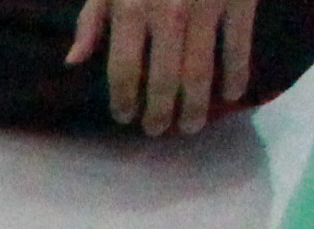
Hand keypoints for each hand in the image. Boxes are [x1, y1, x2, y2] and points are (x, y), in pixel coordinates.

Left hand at [69, 0, 257, 128]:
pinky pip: (238, 46)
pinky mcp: (240, 1)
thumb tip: (73, 62)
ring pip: (200, 72)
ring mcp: (207, 8)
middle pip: (163, 80)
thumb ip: (91, 21)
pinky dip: (237, 74)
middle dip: (160, 112)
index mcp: (130, 11)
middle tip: (159, 130)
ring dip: (195, 106)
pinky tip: (232, 93)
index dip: (123, 101)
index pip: (123, 71)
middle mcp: (168, 14)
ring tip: (190, 126)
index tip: (125, 118)